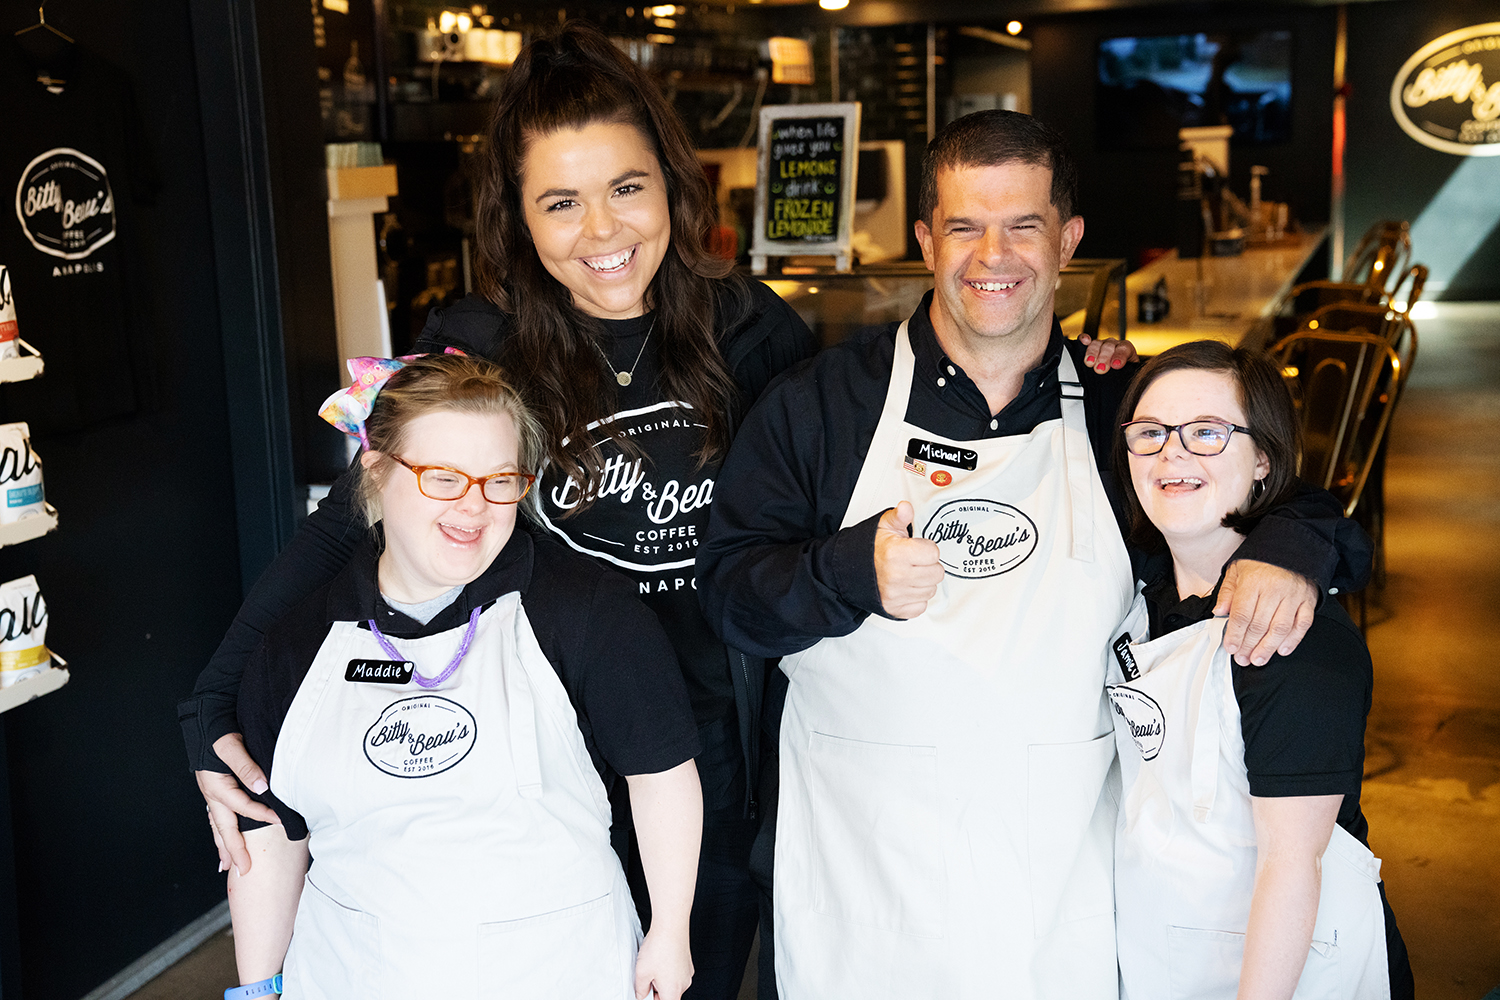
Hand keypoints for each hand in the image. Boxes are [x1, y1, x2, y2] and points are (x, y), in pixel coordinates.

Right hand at [198, 733, 279, 874]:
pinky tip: (224, 840)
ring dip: (224, 845)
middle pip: (224, 828)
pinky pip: (219, 816)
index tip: (281, 821)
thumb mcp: (231, 747)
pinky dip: (221, 831)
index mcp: (217, 786)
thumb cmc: (218, 732)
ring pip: (218, 825)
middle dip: (233, 850)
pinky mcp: (216, 790)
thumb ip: (247, 767)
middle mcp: (213, 794)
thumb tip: (263, 787)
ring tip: (228, 865)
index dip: (262, 816)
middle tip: (243, 871)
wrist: (206, 721)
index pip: (243, 807)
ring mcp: (212, 794)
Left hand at [634, 925, 692, 999]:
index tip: (647, 993)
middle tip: (647, 976)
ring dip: (662, 977)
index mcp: (673, 990)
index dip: (653, 999)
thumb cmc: (659, 948)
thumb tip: (641, 994)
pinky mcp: (687, 961)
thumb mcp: (641, 973)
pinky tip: (660, 957)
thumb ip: (641, 989)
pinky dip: (668, 968)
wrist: (671, 927)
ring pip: (672, 981)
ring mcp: (687, 972)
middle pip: (669, 994)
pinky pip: (677, 970)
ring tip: (653, 963)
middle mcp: (684, 983)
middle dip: (656, 988)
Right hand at [874, 501, 943, 618]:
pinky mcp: (896, 609)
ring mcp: (896, 595)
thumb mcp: (883, 526)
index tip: (917, 548)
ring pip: (931, 590)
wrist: (849, 570)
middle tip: (914, 561)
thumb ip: (899, 516)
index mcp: (896, 553)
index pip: (934, 553)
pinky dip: (916, 598)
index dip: (927, 548)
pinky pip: (921, 606)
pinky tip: (906, 588)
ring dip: (923, 582)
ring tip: (909, 574)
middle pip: (937, 573)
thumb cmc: (868, 549)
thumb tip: (906, 508)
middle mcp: (897, 576)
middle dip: (928, 565)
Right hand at [1080, 333, 1138, 372]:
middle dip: (1104, 358)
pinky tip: (1084, 341)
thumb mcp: (1128, 376)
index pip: (1124, 349)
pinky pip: (1086, 340)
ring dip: (1092, 353)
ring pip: (1097, 344)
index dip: (1120, 356)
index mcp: (1127, 350)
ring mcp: (1102, 345)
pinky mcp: (1091, 346)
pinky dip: (1083, 340)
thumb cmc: (1123, 376)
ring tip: (1089, 363)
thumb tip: (1134, 387)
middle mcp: (1114, 345)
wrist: (1119, 376)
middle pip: (1109, 346)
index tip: (1116, 365)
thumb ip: (1128, 375)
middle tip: (1100, 369)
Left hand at [1215, 560, 1317, 665]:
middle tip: (1242, 659)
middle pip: (1259, 624)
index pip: (1242, 614)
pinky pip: (1302, 624)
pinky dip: (1293, 640)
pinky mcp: (1308, 600)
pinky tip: (1282, 650)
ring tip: (1258, 659)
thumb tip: (1219, 612)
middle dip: (1249, 645)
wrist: (1292, 545)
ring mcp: (1293, 595)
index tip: (1230, 648)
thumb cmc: (1260, 560)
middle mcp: (1274, 589)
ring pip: (1280, 628)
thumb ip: (1227, 591)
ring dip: (1268, 647)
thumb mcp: (1237, 569)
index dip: (1235, 634)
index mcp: (1253, 581)